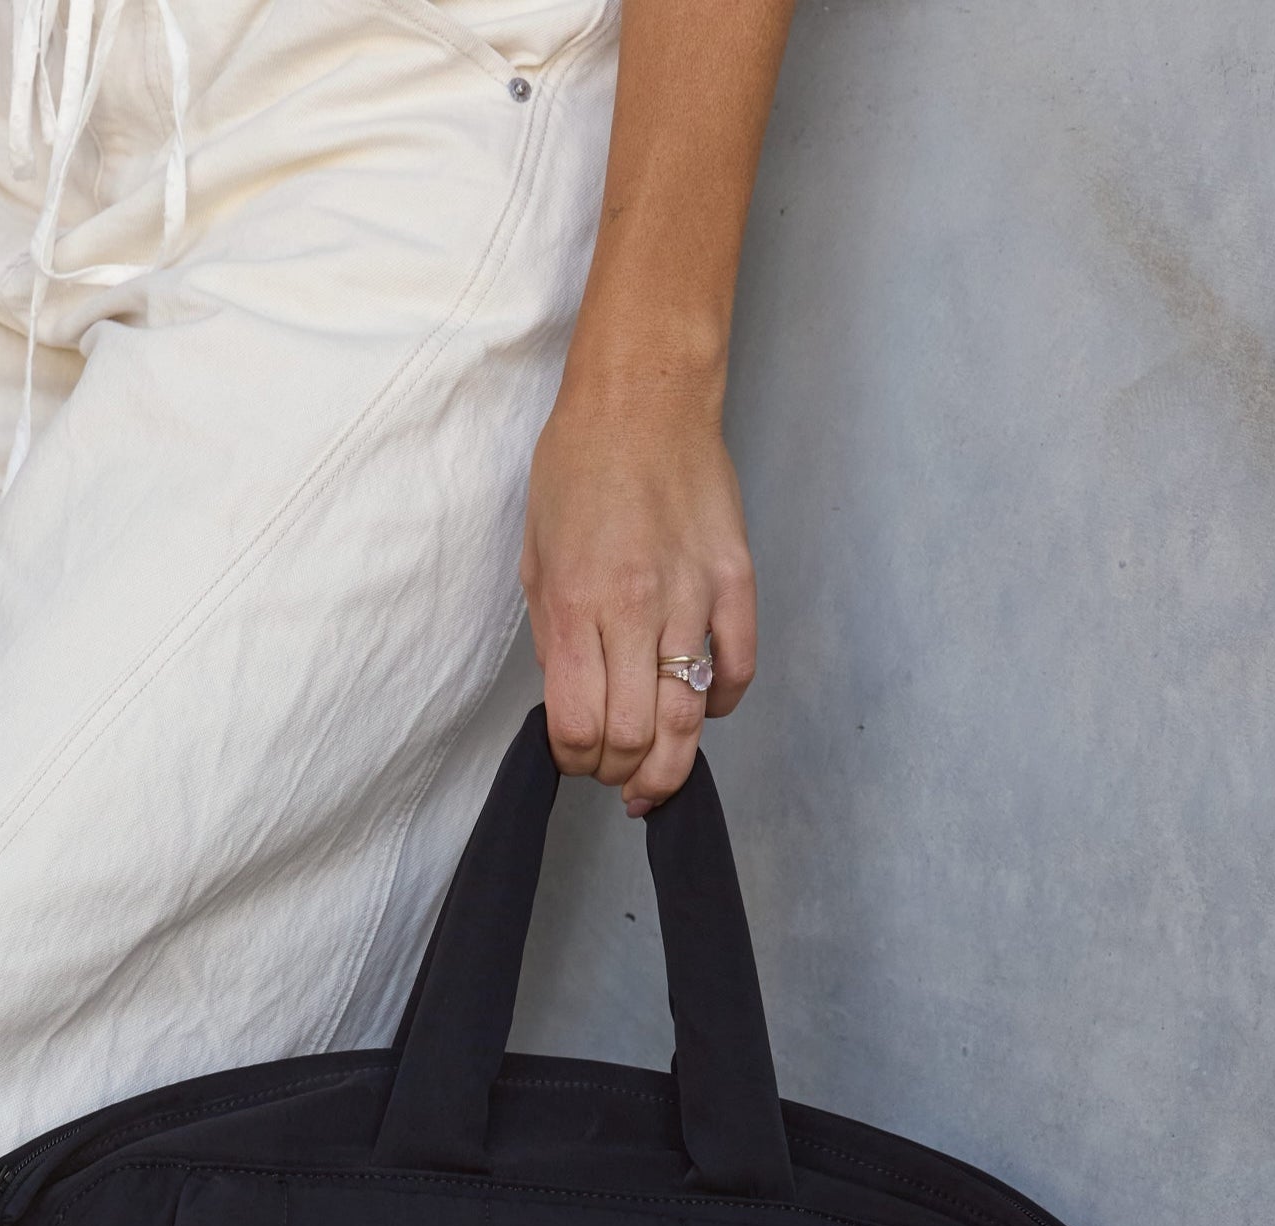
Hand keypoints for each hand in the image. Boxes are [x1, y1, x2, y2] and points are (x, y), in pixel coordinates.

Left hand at [521, 380, 756, 815]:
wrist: (644, 398)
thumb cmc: (579, 469)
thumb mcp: (537, 558)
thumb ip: (554, 637)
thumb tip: (572, 699)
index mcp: (575, 606)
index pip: (579, 726)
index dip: (574, 760)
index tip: (574, 757)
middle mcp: (634, 609)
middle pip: (634, 737)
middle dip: (619, 773)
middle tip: (614, 772)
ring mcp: (692, 596)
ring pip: (688, 718)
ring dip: (670, 763)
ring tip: (655, 778)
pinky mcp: (736, 580)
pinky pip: (738, 670)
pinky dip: (722, 705)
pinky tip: (702, 710)